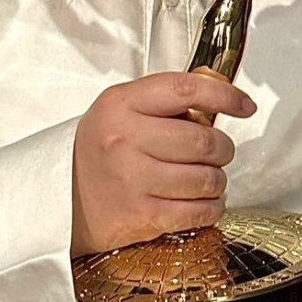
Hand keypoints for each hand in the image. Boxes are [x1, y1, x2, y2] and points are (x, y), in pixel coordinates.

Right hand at [71, 69, 253, 255]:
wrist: (56, 201)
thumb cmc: (97, 152)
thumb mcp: (121, 110)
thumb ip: (167, 97)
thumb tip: (219, 86)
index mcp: (121, 105)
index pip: (187, 90)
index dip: (225, 96)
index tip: (245, 105)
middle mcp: (124, 139)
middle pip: (204, 140)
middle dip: (222, 148)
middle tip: (216, 152)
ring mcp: (132, 179)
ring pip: (208, 178)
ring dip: (218, 180)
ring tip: (205, 178)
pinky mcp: (142, 215)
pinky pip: (200, 210)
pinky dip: (212, 207)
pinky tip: (203, 202)